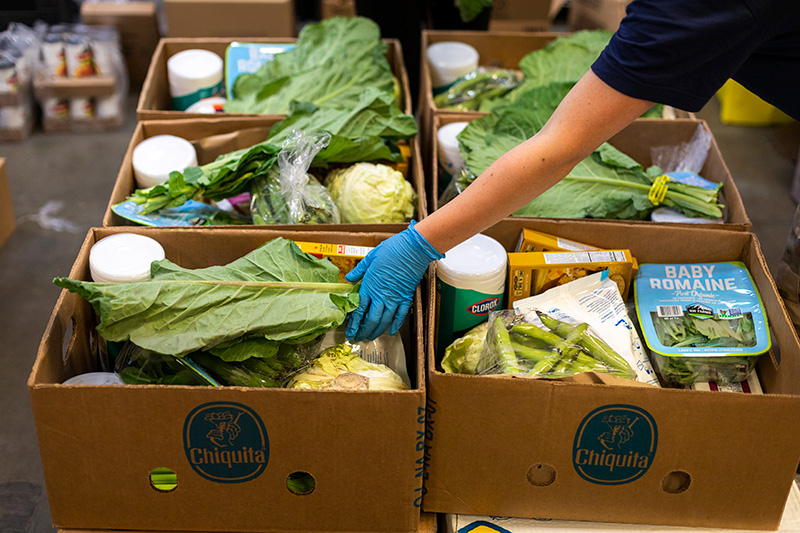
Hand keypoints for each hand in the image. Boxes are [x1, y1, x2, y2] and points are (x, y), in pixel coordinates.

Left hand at [346, 221, 443, 340]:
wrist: (413, 249)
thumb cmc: (391, 250)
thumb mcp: (370, 258)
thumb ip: (359, 271)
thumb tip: (349, 278)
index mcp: (370, 286)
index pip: (359, 309)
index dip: (353, 323)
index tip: (349, 331)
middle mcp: (381, 296)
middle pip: (371, 319)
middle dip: (363, 331)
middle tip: (358, 338)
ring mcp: (395, 298)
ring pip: (384, 320)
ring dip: (377, 331)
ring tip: (371, 337)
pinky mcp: (406, 297)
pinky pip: (400, 315)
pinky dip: (396, 325)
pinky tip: (392, 331)